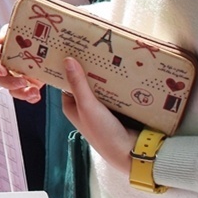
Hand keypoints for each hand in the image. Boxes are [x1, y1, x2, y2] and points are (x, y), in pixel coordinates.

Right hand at [0, 24, 45, 101]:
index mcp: (1, 54)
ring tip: (33, 91)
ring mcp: (18, 78)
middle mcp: (7, 68)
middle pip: (0, 80)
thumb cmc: (25, 33)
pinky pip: (27, 95)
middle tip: (22, 81)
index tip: (2, 71)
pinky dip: (31, 98)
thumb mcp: (16, 29)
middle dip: (10, 83)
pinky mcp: (30, 84)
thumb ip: (6, 33)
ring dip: (21, 93)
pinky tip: (37, 95)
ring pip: (13, 91)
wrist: (46, 41)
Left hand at [59, 56, 137, 175]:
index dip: (70, 66)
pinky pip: (115, 90)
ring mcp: (101, 108)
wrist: (130, 152)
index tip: (74, 47)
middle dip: (91, 67)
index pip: (67, 81)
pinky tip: (122, 67)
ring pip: (101, 85)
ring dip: (105, 73)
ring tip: (109, 52)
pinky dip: (117, 81)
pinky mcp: (117, 109)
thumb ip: (78, 83)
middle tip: (95, 45)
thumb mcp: (87, 105)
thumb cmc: (102, 131)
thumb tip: (67, 60)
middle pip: (86, 81)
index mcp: (71, 106)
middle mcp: (84, 106)